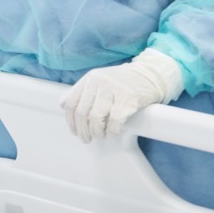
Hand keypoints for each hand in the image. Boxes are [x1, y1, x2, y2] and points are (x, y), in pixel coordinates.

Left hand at [59, 48, 184, 141]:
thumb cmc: (123, 82)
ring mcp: (113, 89)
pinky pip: (115, 120)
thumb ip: (81, 91)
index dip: (70, 121)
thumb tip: (62, 104)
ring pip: (95, 117)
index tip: (75, 131)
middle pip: (81, 112)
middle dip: (83, 130)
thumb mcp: (98, 81)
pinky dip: (112, 130)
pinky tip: (113, 131)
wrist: (150, 75)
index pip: (71, 102)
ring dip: (96, 132)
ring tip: (100, 135)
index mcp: (89, 79)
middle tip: (87, 139)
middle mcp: (98, 82)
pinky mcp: (128, 97)